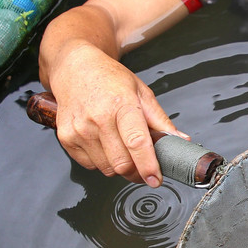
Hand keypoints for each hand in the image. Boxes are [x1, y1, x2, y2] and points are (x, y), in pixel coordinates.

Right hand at [45, 42, 183, 186]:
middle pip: (121, 163)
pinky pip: (90, 165)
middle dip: (137, 172)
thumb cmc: (109, 79)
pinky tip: (104, 144)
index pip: (137, 142)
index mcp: (121, 104)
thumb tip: (180, 141)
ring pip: (106, 168)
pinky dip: (102, 162)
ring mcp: (80, 130)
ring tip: (123, 150)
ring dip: (120, 168)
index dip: (148, 165)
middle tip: (145, 168)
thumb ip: (160, 120)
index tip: (156, 179)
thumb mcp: (141, 92)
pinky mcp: (66, 138)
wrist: (75, 69)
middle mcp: (98, 118)